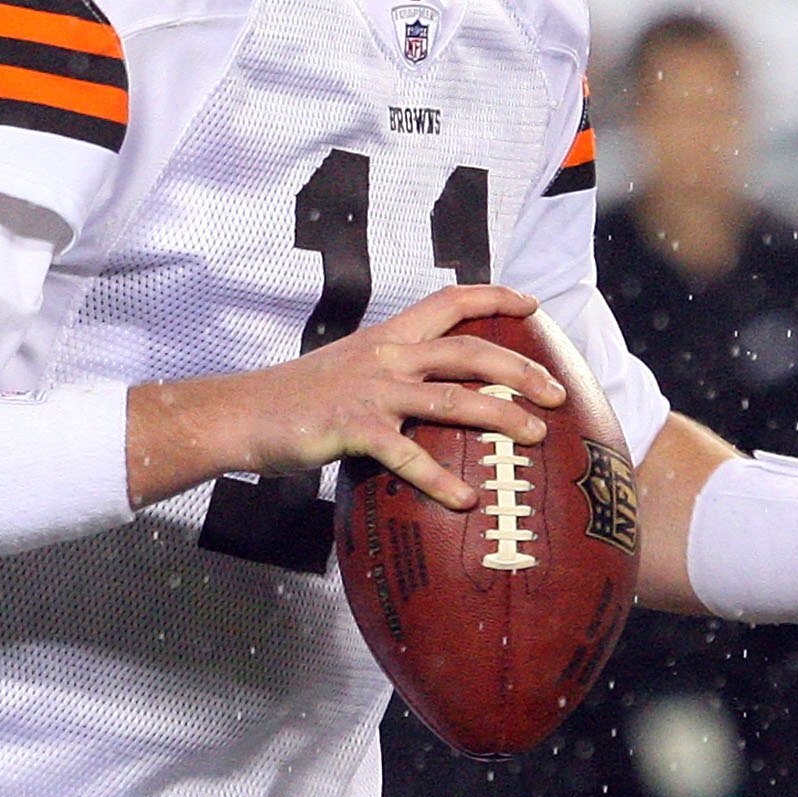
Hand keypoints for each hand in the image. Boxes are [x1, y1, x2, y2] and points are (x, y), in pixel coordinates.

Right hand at [184, 284, 565, 512]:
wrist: (241, 413)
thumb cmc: (294, 399)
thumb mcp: (346, 370)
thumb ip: (387, 374)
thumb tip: (422, 392)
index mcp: (387, 337)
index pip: (448, 301)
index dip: (493, 296)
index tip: (530, 302)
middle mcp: (386, 356)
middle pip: (469, 349)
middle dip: (520, 367)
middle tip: (556, 391)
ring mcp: (372, 391)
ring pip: (453, 397)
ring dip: (500, 415)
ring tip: (536, 435)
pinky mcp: (355, 428)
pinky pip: (409, 457)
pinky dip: (441, 480)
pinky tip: (467, 500)